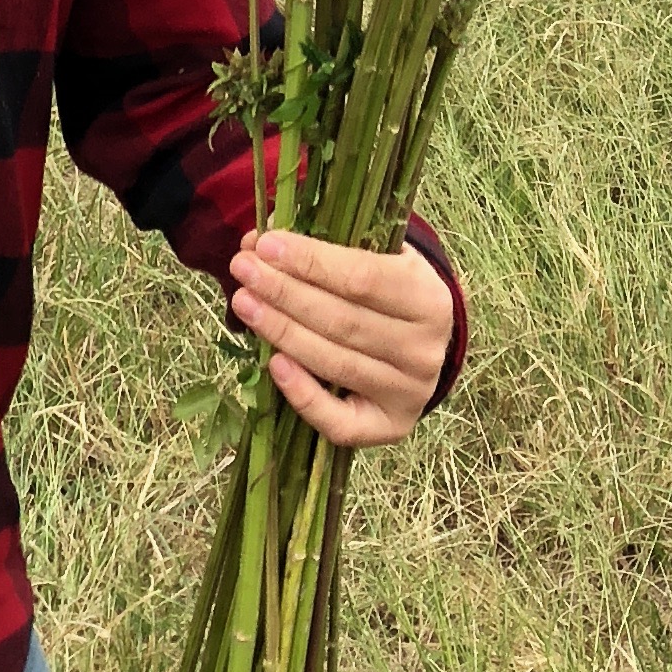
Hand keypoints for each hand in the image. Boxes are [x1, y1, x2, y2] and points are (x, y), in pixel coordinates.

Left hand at [227, 226, 458, 449]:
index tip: (266, 245)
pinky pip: (339, 420)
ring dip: (282, 332)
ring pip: (335, 364)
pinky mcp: (389, 427)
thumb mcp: (376, 261)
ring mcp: (409, 393)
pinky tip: (272, 363)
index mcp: (429, 298)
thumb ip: (325, 250)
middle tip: (242, 269)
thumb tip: (258, 243)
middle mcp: (424, 350)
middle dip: (285, 293)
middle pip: (343, 321)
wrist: (420, 350)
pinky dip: (303, 394)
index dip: (311, 262)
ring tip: (243, 303)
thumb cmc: (388, 296)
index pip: (363, 278)